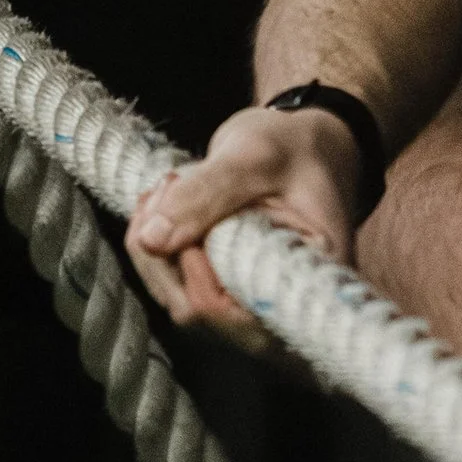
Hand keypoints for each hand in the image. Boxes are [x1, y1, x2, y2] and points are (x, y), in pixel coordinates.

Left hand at [124, 102, 360, 349]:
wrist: (299, 150)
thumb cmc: (292, 149)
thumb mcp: (254, 156)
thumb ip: (206, 193)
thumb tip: (151, 240)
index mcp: (310, 284)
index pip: (234, 312)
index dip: (194, 266)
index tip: (183, 199)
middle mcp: (281, 310)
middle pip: (196, 312)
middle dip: (166, 248)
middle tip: (170, 184)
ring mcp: (252, 308)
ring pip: (177, 300)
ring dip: (155, 244)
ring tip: (171, 187)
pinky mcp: (227, 294)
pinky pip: (175, 287)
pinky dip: (158, 246)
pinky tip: (168, 203)